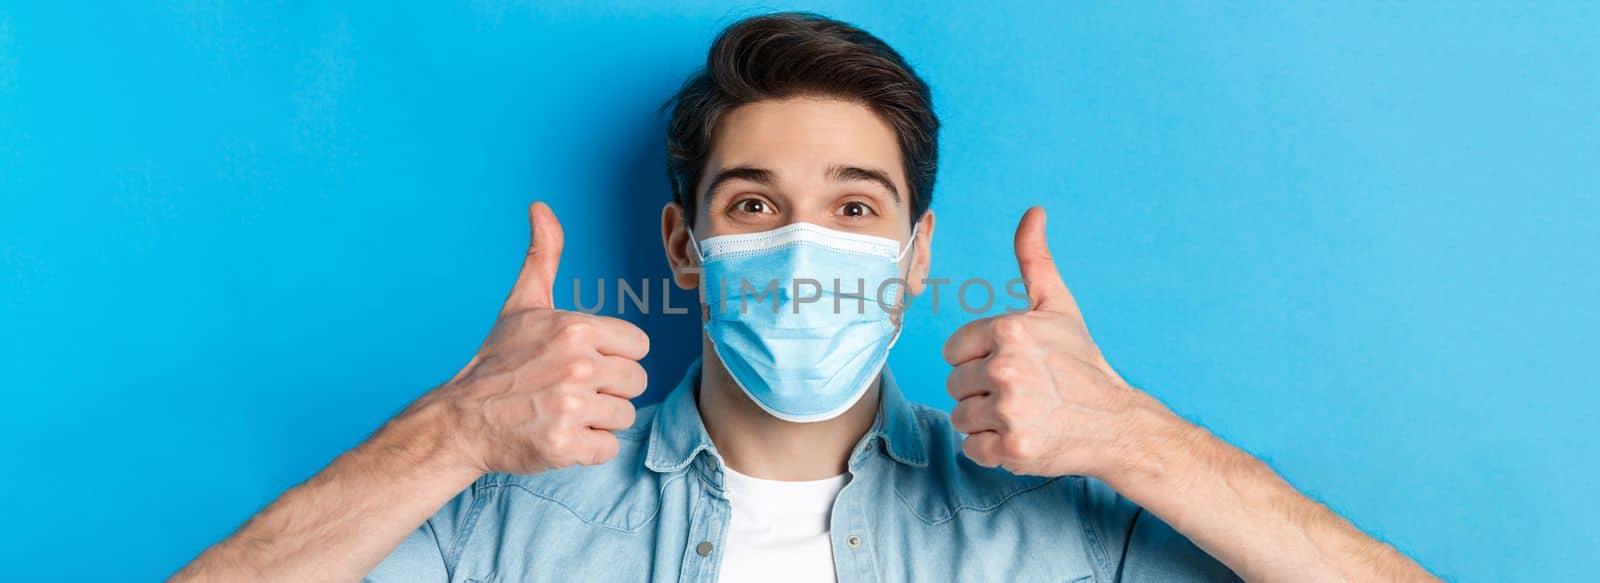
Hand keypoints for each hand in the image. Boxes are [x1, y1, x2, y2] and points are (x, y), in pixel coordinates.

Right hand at [411, 202, 649, 475]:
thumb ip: (543, 255)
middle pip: (637, 382)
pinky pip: (607, 448)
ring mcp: (571, 406)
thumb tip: (541, 206)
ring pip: (625, 415)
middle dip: (609, 389)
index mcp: (575, 328)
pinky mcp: (565, 445)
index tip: (583, 361)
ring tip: (562, 411)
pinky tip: (560, 435)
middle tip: (570, 389)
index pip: (638, 346)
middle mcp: (577, 365)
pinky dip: (587, 448)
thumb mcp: (522, 304)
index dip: (614, 356)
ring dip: (598, 419)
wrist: (461, 419)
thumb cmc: (498, 362)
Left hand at [943, 207, 1179, 478]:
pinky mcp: (1012, 448)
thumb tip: (1033, 211)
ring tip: (1022, 415)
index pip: (953, 351)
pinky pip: (972, 449)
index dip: (978, 359)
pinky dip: (992, 450)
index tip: (1010, 365)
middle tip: (1021, 393)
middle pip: (954, 385)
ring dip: (985, 422)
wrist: (1118, 424)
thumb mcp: (1059, 307)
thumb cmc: (1082, 364)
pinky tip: (1021, 437)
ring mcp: (1010, 411)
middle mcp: (1006, 368)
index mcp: (1009, 330)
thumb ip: (1035, 260)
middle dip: (981, 391)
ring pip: (961, 417)